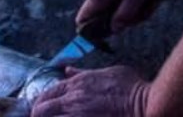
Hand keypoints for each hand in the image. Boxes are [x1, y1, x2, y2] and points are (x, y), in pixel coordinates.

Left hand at [30, 66, 148, 116]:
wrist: (144, 104)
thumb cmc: (130, 88)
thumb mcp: (107, 73)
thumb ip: (83, 74)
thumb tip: (67, 71)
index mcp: (78, 83)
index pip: (48, 92)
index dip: (40, 103)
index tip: (40, 109)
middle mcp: (73, 99)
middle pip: (41, 110)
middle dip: (38, 114)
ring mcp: (78, 115)